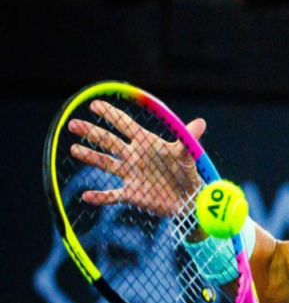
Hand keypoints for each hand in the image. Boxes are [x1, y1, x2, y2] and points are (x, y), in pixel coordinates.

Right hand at [68, 99, 206, 217]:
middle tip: (73, 124)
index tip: (95, 104)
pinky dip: (100, 197)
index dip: (111, 114)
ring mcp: (130, 175)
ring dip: (90, 156)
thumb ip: (189, 139)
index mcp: (146, 143)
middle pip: (109, 142)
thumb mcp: (187, 154)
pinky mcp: (131, 194)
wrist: (188, 198)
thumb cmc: (187, 172)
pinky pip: (112, 195)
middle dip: (91, 132)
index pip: (126, 125)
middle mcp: (134, 156)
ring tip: (73, 149)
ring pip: (106, 163)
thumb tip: (201, 122)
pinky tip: (86, 196)